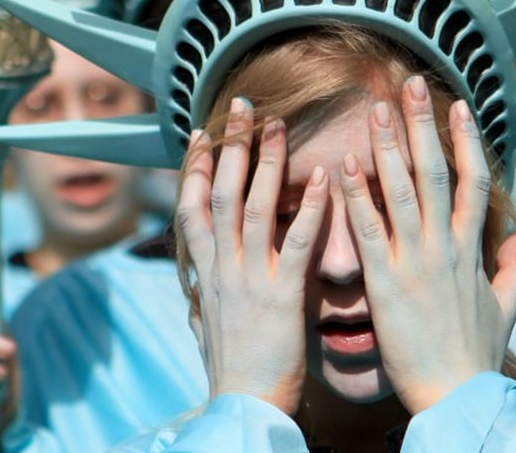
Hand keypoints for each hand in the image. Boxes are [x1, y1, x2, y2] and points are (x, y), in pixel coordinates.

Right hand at [176, 98, 328, 414]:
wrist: (243, 408)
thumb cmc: (231, 372)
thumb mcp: (204, 331)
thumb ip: (200, 306)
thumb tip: (190, 299)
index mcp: (203, 275)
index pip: (191, 209)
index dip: (193, 168)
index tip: (199, 135)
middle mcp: (219, 268)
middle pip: (218, 193)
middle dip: (229, 146)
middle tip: (239, 107)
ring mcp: (247, 279)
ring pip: (251, 207)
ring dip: (265, 162)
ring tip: (278, 123)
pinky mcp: (280, 296)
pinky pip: (295, 242)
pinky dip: (309, 206)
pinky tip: (325, 176)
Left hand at [340, 76, 515, 413]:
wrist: (458, 395)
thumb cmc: (478, 355)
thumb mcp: (506, 308)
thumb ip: (512, 269)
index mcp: (473, 250)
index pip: (475, 181)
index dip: (467, 140)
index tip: (457, 105)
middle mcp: (447, 246)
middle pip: (438, 173)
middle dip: (424, 125)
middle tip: (410, 84)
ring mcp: (416, 261)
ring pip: (404, 191)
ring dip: (390, 146)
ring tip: (378, 108)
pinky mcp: (386, 283)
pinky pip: (369, 230)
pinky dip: (357, 195)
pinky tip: (344, 164)